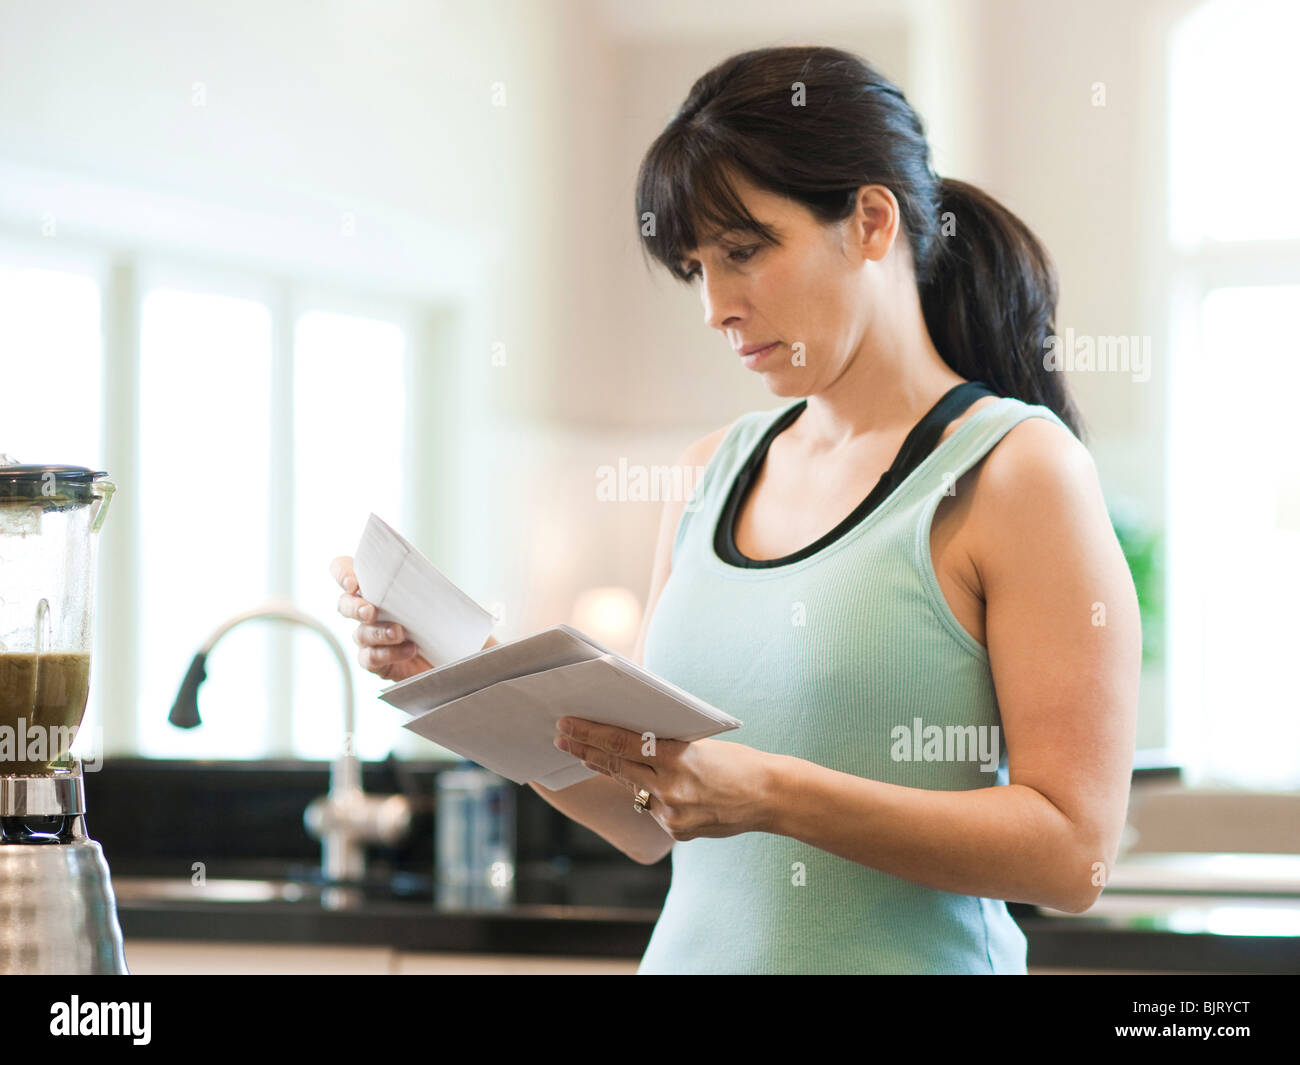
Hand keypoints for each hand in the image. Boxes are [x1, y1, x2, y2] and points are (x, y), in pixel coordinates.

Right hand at [330, 555, 432, 681]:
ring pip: (361, 633)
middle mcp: (365, 609)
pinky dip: (390, 654)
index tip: (353, 584)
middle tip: (370, 611)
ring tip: (400, 633)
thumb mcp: (432, 593)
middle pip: (345, 604)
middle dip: (354, 607)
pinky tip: (409, 649)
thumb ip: (419, 582)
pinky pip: (371, 658)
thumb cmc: (437, 615)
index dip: (343, 574)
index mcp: (375, 586)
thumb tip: (422, 576)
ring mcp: (368, 636)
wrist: (449, 649)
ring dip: (379, 632)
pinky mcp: (375, 661)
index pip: (344, 570)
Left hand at [553, 717, 781, 841]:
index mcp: (678, 757)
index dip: (591, 734)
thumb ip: (665, 746)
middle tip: (561, 738)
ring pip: (629, 787)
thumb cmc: (737, 761)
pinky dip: (643, 793)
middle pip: (617, 766)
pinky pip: (650, 807)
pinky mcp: (676, 830)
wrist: (769, 796)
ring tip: (583, 755)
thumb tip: (627, 741)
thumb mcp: (699, 744)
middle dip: (586, 750)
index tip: (567, 725)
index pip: (623, 743)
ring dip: (606, 770)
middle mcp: (671, 787)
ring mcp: (672, 813)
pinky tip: (636, 782)